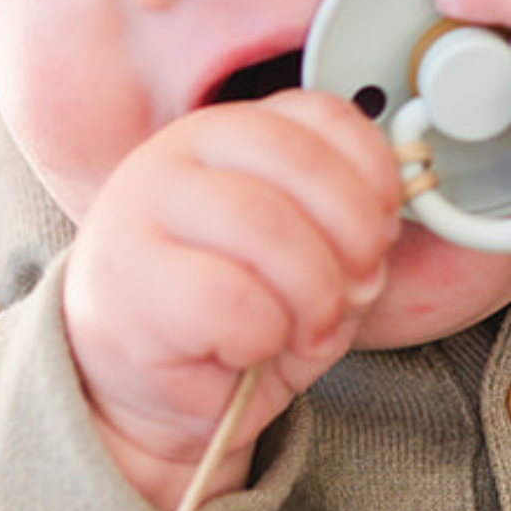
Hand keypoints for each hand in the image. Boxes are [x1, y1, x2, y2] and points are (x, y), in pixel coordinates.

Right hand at [62, 91, 404, 510]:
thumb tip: (379, 235)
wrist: (146, 395)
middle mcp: (178, 153)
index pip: (318, 115)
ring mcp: (142, 208)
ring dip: (313, 296)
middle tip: (356, 293)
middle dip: (352, 241)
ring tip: (306, 334)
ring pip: (267, 227)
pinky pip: (231, 301)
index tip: (383, 234)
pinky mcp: (128, 280)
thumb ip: (345, 233)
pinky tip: (245, 352)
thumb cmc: (228, 327)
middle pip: (300, 166)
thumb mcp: (307, 267)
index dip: (372, 177)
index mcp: (228, 133)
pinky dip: (261, 338)